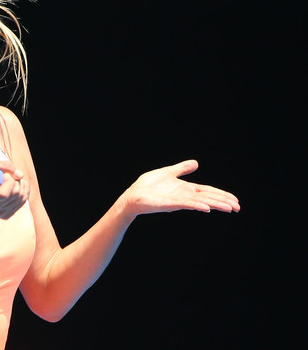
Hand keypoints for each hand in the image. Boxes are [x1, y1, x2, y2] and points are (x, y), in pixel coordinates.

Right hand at [0, 160, 29, 218]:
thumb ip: (5, 166)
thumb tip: (21, 176)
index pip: (4, 194)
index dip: (9, 181)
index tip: (4, 175)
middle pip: (16, 194)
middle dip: (16, 180)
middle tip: (7, 176)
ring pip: (22, 196)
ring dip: (21, 184)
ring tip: (11, 180)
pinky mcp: (6, 215)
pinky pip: (23, 200)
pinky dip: (24, 190)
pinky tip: (15, 186)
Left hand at [121, 160, 239, 215]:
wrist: (132, 195)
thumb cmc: (147, 186)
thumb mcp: (167, 173)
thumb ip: (181, 169)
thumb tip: (196, 163)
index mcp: (185, 189)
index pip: (207, 191)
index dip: (220, 194)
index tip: (234, 200)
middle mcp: (184, 195)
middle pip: (207, 198)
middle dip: (222, 202)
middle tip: (238, 207)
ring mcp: (177, 200)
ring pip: (200, 202)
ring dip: (214, 205)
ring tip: (229, 208)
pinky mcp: (168, 204)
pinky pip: (185, 204)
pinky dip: (196, 205)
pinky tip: (206, 208)